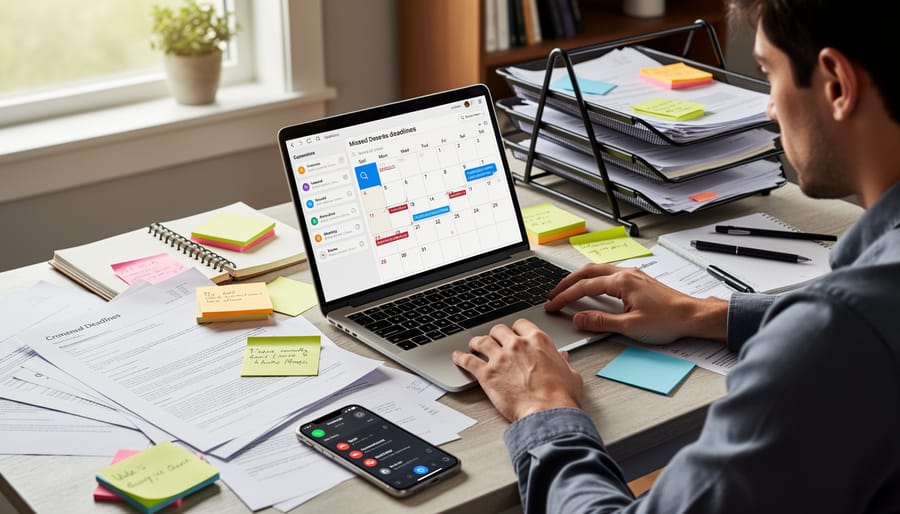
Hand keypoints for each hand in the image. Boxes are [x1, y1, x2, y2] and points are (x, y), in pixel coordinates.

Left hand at [452, 319, 581, 421]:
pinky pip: (468, 361)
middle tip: (493, 340)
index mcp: (538, 341)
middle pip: (498, 330)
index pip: (521, 324)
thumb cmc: (560, 396)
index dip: (515, 329)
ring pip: (481, 341)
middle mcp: (517, 345)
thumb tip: (562, 357)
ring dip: (476, 342)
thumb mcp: (570, 374)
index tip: (513, 334)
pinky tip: (457, 357)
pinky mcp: (487, 374)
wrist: (547, 412)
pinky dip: (460, 358)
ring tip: (473, 346)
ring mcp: (500, 358)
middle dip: (495, 334)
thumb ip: (562, 362)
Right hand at [545, 263, 727, 344]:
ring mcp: (633, 274)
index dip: (565, 297)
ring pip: (598, 270)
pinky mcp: (639, 280)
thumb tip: (579, 318)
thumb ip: (601, 322)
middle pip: (587, 271)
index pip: (584, 287)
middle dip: (567, 282)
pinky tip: (593, 288)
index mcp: (622, 282)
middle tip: (553, 294)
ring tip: (567, 289)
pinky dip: (593, 279)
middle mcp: (626, 273)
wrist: (693, 316)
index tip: (552, 304)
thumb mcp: (630, 326)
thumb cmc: (668, 320)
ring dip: (580, 279)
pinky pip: (609, 273)